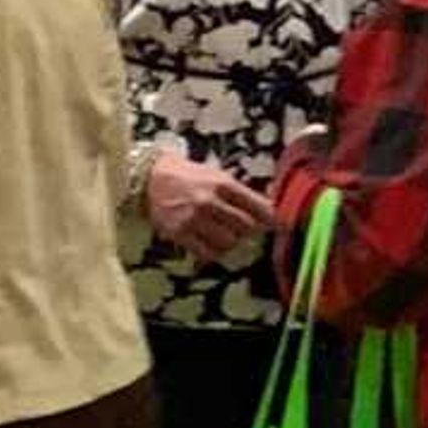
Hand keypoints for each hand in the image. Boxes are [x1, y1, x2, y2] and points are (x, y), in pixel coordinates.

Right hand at [145, 152, 274, 262]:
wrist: (151, 179)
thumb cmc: (190, 176)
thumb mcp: (218, 175)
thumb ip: (242, 192)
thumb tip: (270, 206)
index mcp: (223, 184)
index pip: (258, 207)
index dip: (271, 219)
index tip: (276, 224)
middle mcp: (209, 202)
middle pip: (246, 227)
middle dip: (250, 230)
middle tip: (246, 229)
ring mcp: (193, 219)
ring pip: (229, 242)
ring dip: (232, 242)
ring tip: (227, 235)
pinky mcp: (179, 233)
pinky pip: (207, 252)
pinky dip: (214, 252)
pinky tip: (213, 245)